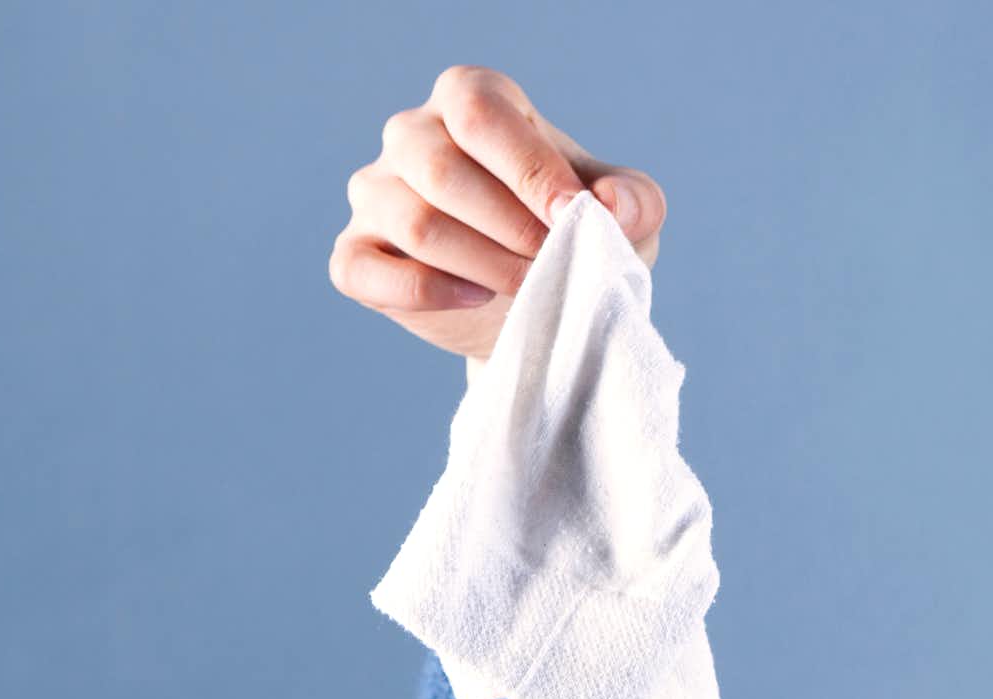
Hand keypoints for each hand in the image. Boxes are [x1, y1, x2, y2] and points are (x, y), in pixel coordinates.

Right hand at [328, 64, 668, 361]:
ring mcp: (375, 192)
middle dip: (511, 227)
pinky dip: (426, 291)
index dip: (530, 169)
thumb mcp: (626, 217)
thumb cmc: (577, 240)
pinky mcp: (356, 253)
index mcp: (469, 98)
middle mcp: (412, 134)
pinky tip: (474, 299)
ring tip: (531, 286)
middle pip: (440, 169)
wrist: (542, 306)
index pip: (480, 113)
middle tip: (556, 263)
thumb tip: (614, 204)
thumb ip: (636, 200)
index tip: (576, 217)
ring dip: (483, 263)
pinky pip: (365, 270)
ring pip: (413, 222)